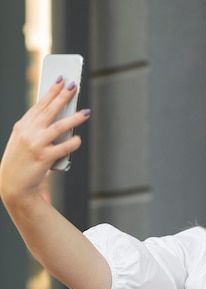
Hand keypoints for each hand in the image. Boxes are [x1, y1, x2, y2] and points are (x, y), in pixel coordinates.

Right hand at [0, 78, 89, 205]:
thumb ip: (36, 129)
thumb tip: (59, 119)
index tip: (61, 80)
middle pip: (50, 110)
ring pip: (59, 127)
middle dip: (63, 96)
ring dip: (74, 118)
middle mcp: (28, 132)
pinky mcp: (44, 158)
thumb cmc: (21, 162)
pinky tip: (79, 139)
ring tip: (85, 112)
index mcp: (22, 126)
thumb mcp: (22, 141)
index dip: (51, 91)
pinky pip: (63, 148)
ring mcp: (36, 144)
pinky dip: (73, 143)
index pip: (39, 104)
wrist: (13, 185)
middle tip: (75, 86)